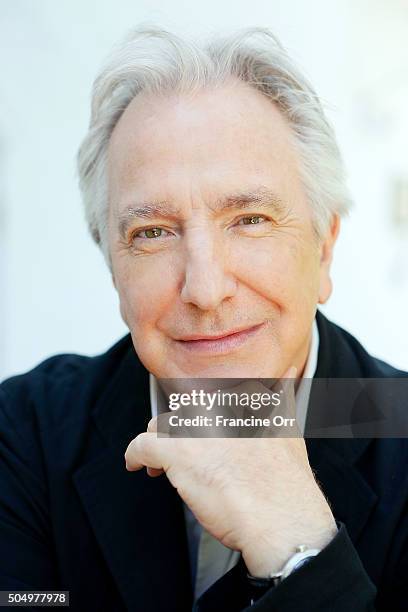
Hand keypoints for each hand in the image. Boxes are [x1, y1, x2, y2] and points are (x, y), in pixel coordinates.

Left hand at [124, 368, 336, 576]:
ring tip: (160, 467)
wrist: (281, 518)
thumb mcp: (290, 430)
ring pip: (160, 426)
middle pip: (181, 413)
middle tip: (184, 459)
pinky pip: (142, 445)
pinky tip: (136, 465)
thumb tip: (286, 378)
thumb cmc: (286, 486)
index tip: (199, 439)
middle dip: (178, 434)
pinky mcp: (175, 450)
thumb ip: (282, 400)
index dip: (199, 423)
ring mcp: (195, 427)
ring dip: (158, 445)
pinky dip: (134, 456)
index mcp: (241, 400)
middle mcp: (216, 407)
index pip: (206, 401)